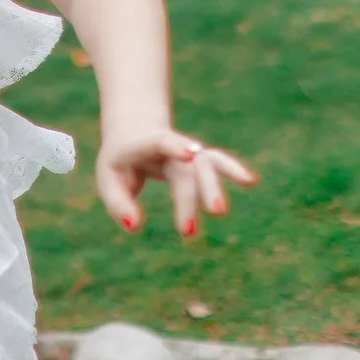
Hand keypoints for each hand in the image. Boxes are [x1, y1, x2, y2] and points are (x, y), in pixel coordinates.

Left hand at [95, 125, 256, 236]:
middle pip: (188, 166)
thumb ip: (118, 203)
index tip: (190, 153)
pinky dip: (233, 171)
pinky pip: (217, 166)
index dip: (176, 145)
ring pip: (207, 165)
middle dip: (196, 192)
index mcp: (143, 145)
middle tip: (199, 223)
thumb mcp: (108, 179)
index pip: (161, 142)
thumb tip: (134, 226)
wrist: (135, 133)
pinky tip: (251, 180)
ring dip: (214, 187)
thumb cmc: (120, 162)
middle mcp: (171, 148)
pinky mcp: (198, 164)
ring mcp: (188, 155)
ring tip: (220, 211)